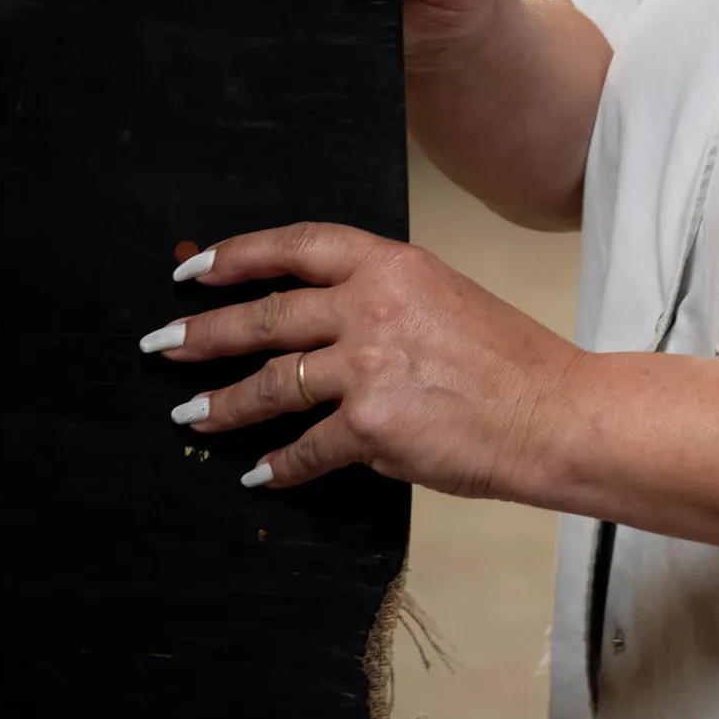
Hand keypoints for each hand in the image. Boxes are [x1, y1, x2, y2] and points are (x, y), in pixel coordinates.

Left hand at [145, 225, 588, 496]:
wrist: (554, 413)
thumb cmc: (513, 362)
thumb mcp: (447, 298)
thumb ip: (385, 300)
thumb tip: (325, 323)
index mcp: (393, 264)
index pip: (298, 245)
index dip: (239, 256)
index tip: (195, 270)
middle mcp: (372, 306)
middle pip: (267, 315)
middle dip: (205, 334)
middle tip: (165, 345)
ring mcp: (367, 366)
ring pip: (273, 382)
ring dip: (224, 404)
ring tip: (193, 416)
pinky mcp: (371, 425)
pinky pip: (306, 447)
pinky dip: (280, 465)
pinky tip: (261, 472)